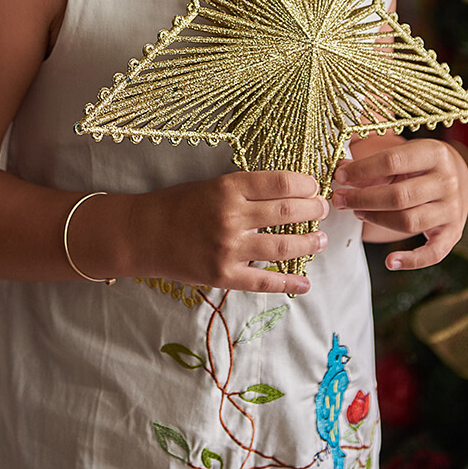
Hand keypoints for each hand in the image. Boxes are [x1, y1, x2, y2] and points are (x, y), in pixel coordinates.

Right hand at [130, 170, 328, 295]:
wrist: (144, 233)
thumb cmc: (178, 204)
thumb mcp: (212, 185)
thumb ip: (246, 190)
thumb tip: (288, 193)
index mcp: (228, 187)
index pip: (280, 183)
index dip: (305, 184)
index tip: (315, 186)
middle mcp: (231, 216)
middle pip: (286, 211)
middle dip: (313, 210)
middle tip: (323, 209)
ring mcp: (228, 248)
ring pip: (282, 246)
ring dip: (308, 243)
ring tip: (321, 240)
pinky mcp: (223, 275)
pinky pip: (264, 281)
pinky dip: (289, 285)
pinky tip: (305, 284)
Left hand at [331, 140, 467, 270]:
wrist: (457, 176)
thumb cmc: (420, 164)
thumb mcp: (402, 154)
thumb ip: (372, 163)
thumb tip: (339, 169)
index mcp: (435, 153)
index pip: (392, 161)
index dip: (361, 170)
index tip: (340, 176)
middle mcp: (447, 181)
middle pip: (399, 196)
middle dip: (363, 198)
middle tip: (339, 199)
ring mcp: (452, 209)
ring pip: (409, 221)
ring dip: (376, 219)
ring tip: (356, 212)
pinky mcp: (453, 233)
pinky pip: (433, 253)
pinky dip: (412, 260)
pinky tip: (390, 261)